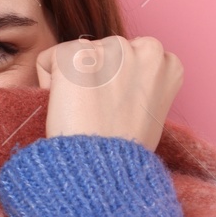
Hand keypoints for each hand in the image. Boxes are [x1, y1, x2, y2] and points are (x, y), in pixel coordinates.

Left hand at [36, 35, 181, 151]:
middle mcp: (145, 47)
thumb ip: (141, 89)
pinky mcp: (76, 52)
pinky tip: (67, 107)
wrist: (104, 169)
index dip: (117, 84)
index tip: (115, 108)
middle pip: (105, 52)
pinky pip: (48, 60)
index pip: (131, 58)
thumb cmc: (125, 153)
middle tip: (98, 112)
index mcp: (167, 63)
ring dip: (74, 79)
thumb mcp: (151, 116)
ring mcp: (111, 48)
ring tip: (85, 111)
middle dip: (97, 76)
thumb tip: (120, 83)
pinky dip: (49, 83)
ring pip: (79, 55)